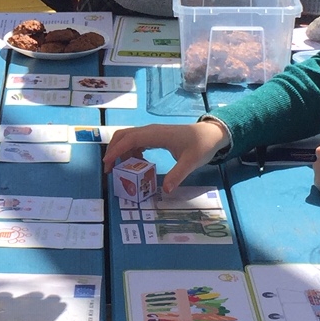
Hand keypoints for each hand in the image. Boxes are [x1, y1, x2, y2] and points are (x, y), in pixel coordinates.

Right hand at [105, 120, 228, 191]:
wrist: (212, 134)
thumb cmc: (201, 145)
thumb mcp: (191, 162)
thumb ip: (177, 174)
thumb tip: (165, 189)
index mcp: (156, 134)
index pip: (130, 139)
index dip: (116, 151)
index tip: (107, 164)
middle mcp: (151, 131)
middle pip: (124, 136)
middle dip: (113, 150)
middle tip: (109, 169)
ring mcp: (153, 133)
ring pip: (129, 138)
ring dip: (121, 152)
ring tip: (120, 170)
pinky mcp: (156, 137)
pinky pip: (137, 142)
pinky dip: (131, 152)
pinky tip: (136, 164)